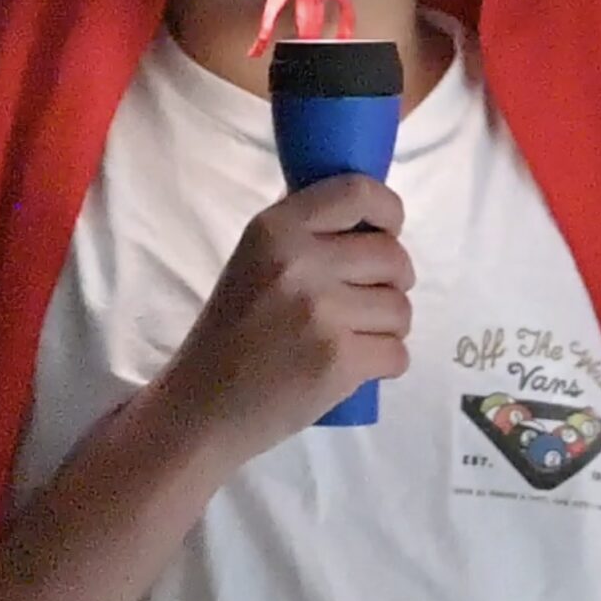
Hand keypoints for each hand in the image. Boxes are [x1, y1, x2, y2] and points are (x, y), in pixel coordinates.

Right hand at [150, 174, 411, 463]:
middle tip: (368, 301)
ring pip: (401, 308)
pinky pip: (398, 353)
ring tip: (355, 337)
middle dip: (393, 281)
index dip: (388, 211)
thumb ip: (302, 233)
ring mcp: (322, 313)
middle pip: (393, 256)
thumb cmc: (230, 333)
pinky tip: (356, 367)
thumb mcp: (253, 261)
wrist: (200, 408)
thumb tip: (364, 212)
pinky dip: (385, 364)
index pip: (358, 193)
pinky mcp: (340, 361)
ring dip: (389, 327)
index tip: (388, 232)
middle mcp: (301, 263)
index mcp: (276, 229)